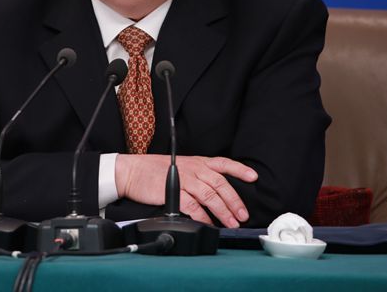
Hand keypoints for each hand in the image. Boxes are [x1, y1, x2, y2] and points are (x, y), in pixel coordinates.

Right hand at [115, 154, 257, 227]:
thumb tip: (216, 193)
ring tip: (231, 223)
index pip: (224, 163)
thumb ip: (198, 176)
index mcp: (198, 162)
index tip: (253, 177)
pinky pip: (193, 206)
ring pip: (210, 196)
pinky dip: (203, 217)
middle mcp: (194, 168)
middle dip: (234, 201)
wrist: (132, 171)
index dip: (240, 169)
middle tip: (243, 215)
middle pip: (220, 184)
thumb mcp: (181, 166)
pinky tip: (209, 224)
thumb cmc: (155, 170)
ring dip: (223, 211)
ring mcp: (184, 179)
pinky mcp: (174, 191)